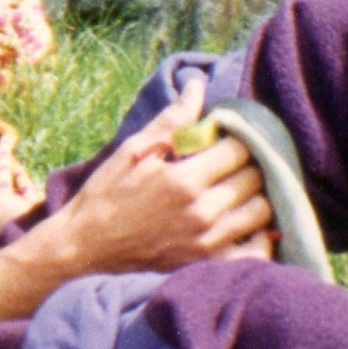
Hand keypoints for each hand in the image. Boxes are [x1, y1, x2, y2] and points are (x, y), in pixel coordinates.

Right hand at [25, 79, 271, 279]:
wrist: (85, 247)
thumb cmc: (107, 194)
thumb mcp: (133, 151)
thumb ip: (172, 121)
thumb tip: (198, 84)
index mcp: (183, 180)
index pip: (239, 148)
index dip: (238, 137)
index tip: (227, 137)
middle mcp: (202, 213)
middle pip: (255, 178)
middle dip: (248, 163)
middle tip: (232, 161)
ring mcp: (208, 243)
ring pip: (262, 211)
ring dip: (256, 195)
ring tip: (237, 189)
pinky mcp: (208, 264)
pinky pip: (257, 250)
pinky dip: (261, 236)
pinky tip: (245, 222)